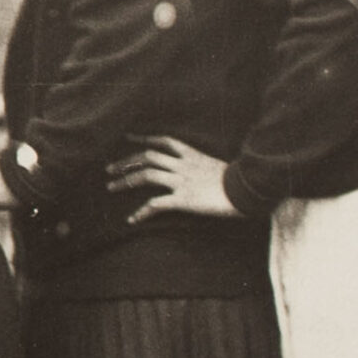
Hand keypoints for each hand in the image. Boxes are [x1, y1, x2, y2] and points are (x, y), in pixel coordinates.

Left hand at [108, 135, 240, 221]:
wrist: (249, 191)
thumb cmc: (239, 182)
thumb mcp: (217, 167)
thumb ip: (203, 167)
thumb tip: (198, 171)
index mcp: (192, 155)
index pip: (164, 141)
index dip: (144, 139)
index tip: (128, 138)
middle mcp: (183, 165)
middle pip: (147, 157)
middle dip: (125, 162)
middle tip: (109, 169)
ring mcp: (182, 181)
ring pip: (146, 176)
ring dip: (125, 181)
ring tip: (111, 187)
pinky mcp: (183, 200)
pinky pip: (156, 204)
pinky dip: (141, 212)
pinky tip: (132, 219)